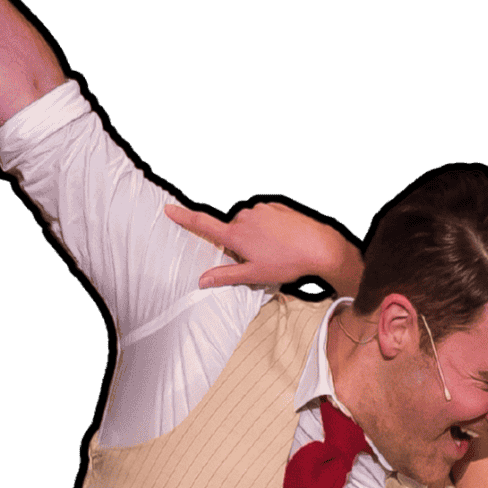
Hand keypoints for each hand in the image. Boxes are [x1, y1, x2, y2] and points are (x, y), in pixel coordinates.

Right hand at [164, 201, 350, 290]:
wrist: (318, 246)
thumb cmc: (286, 262)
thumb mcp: (253, 274)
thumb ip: (225, 276)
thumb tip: (202, 280)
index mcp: (236, 234)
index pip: (203, 224)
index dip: (184, 217)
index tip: (168, 208)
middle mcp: (245, 217)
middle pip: (231, 230)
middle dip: (238, 243)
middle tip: (256, 259)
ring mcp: (261, 210)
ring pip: (249, 224)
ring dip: (255, 236)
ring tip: (273, 251)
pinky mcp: (275, 206)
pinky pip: (264, 218)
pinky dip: (268, 228)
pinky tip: (281, 241)